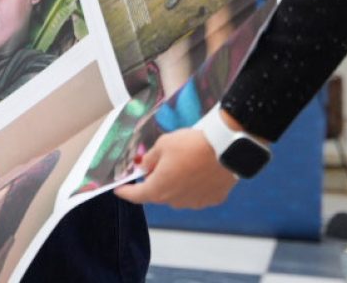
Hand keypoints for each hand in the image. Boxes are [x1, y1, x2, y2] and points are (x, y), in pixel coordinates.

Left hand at [114, 126, 240, 208]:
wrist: (226, 149)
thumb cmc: (191, 145)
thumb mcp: (163, 144)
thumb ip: (150, 158)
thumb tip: (145, 166)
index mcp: (158, 189)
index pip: (136, 195)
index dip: (125, 192)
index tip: (119, 190)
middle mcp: (175, 201)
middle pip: (158, 194)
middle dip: (155, 181)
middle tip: (157, 165)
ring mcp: (195, 203)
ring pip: (179, 195)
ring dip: (176, 184)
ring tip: (183, 164)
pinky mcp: (213, 199)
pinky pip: (198, 194)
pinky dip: (194, 185)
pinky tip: (199, 171)